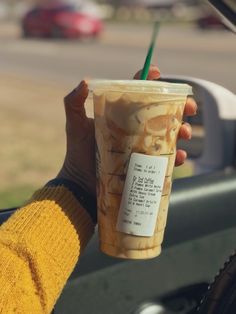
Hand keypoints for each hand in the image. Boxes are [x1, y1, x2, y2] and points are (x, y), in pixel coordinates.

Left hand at [58, 66, 196, 195]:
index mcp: (122, 114)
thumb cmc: (78, 152)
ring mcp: (142, 147)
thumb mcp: (75, 125)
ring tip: (184, 132)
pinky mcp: (146, 165)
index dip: (151, 80)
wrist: (81, 183)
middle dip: (181, 106)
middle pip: (163, 112)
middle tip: (189, 107)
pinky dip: (176, 156)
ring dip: (182, 130)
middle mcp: (136, 128)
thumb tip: (85, 81)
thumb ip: (73, 103)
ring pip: (169, 134)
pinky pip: (165, 159)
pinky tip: (179, 156)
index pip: (139, 92)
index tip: (158, 73)